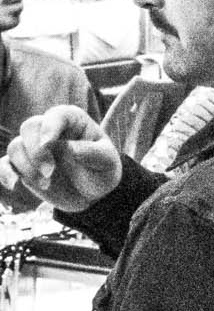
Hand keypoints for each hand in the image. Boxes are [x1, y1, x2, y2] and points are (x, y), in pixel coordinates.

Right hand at [2, 105, 121, 211]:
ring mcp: (34, 148)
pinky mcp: (23, 166)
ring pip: (16, 147)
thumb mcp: (107, 162)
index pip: (56, 115)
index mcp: (72, 121)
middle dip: (36, 150)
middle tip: (50, 172)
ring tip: (46, 184)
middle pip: (29, 127)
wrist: (93, 195)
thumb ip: (91, 153)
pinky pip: (5, 164)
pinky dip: (4, 173)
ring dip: (26, 166)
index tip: (49, 144)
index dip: (50, 127)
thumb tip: (69, 148)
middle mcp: (49, 131)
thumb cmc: (102, 171)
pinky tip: (13, 184)